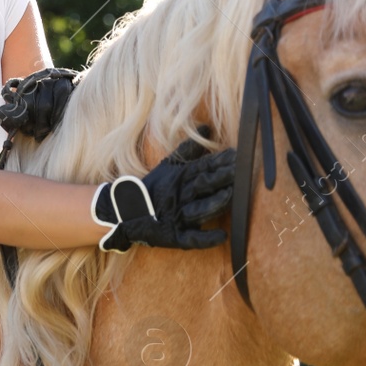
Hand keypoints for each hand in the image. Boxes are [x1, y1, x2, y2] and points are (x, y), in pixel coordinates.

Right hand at [91, 139, 234, 252]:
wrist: (126, 213)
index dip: (219, 162)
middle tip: (239, 171)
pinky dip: (206, 238)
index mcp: (180, 179)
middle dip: (220, 178)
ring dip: (214, 203)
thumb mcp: (169, 166)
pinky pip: (192, 239)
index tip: (236, 155)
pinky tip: (222, 236)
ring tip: (230, 196)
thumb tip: (206, 127)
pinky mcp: (175, 237)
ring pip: (199, 210)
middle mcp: (181, 197)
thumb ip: (189, 149)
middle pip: (203, 185)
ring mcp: (178, 217)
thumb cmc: (154, 189)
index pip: (202, 168)